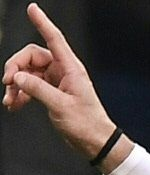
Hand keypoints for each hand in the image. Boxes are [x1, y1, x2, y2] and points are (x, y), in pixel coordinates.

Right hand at [2, 3, 131, 171]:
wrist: (95, 142)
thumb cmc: (86, 124)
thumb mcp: (60, 106)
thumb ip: (37, 89)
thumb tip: (18, 77)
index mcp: (71, 69)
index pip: (54, 39)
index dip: (43, 23)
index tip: (32, 9)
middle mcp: (64, 72)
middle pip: (32, 57)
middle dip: (16, 67)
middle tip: (7, 83)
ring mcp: (58, 82)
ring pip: (28, 73)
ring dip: (16, 84)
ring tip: (9, 100)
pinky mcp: (53, 93)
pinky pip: (31, 86)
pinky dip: (21, 93)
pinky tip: (14, 104)